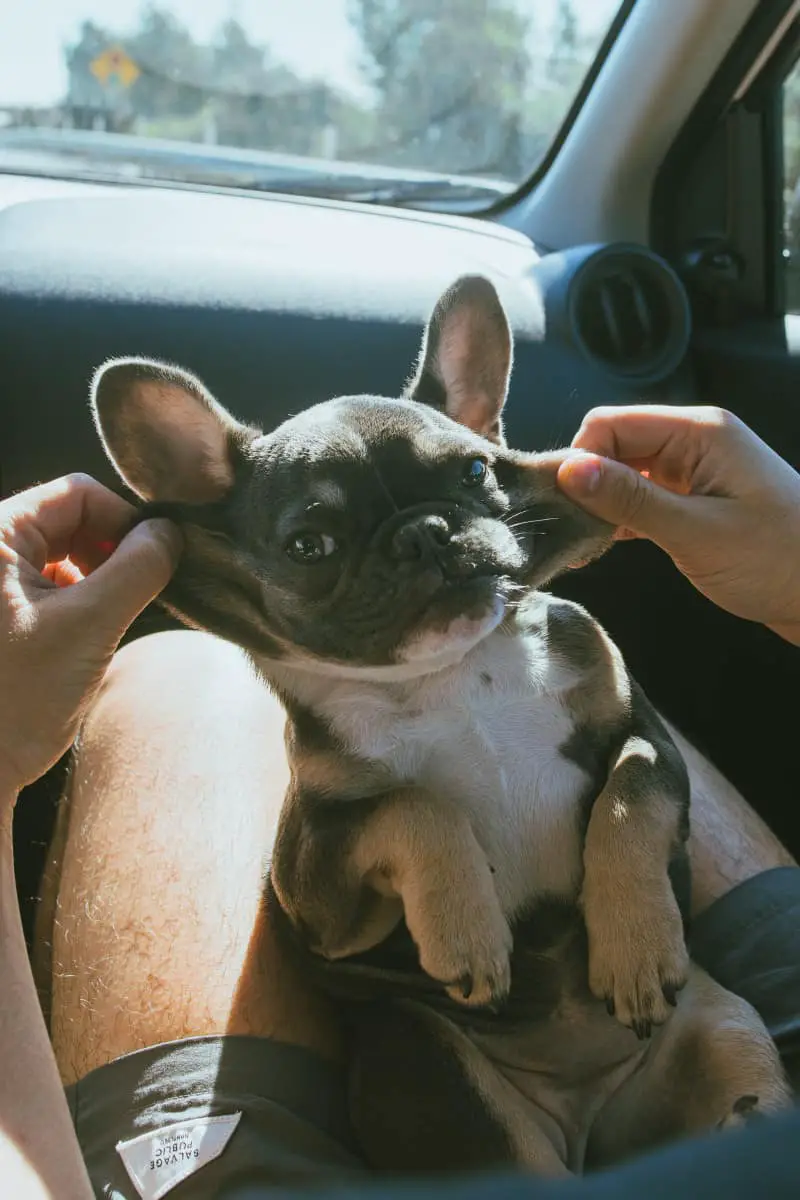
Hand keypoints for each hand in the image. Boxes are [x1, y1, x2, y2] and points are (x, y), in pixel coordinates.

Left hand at [0, 474, 180, 803]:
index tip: (156, 563)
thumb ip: (138, 568)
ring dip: (101, 578)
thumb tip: (171, 533)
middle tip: (137, 596)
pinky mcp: (4, 611)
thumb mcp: (90, 626)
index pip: (78, 495)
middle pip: (72, 519)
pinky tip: (88, 636)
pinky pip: (55, 582)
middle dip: (113, 552)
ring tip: (107, 623)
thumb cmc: (15, 702)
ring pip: (67, 551)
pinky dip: (83, 599)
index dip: (125, 522)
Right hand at [556, 405, 799, 644]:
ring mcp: (694, 471)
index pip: (611, 423)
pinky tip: (601, 548)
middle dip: (585, 485)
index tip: (564, 508)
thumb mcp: (697, 531)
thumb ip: (630, 499)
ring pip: (623, 474)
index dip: (580, 460)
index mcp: (698, 432)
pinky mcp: (694, 501)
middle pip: (614, 446)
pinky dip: (619, 520)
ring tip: (581, 547)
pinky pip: (641, 498)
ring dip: (599, 506)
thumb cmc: (775, 559)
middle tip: (568, 534)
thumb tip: (566, 469)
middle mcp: (693, 441)